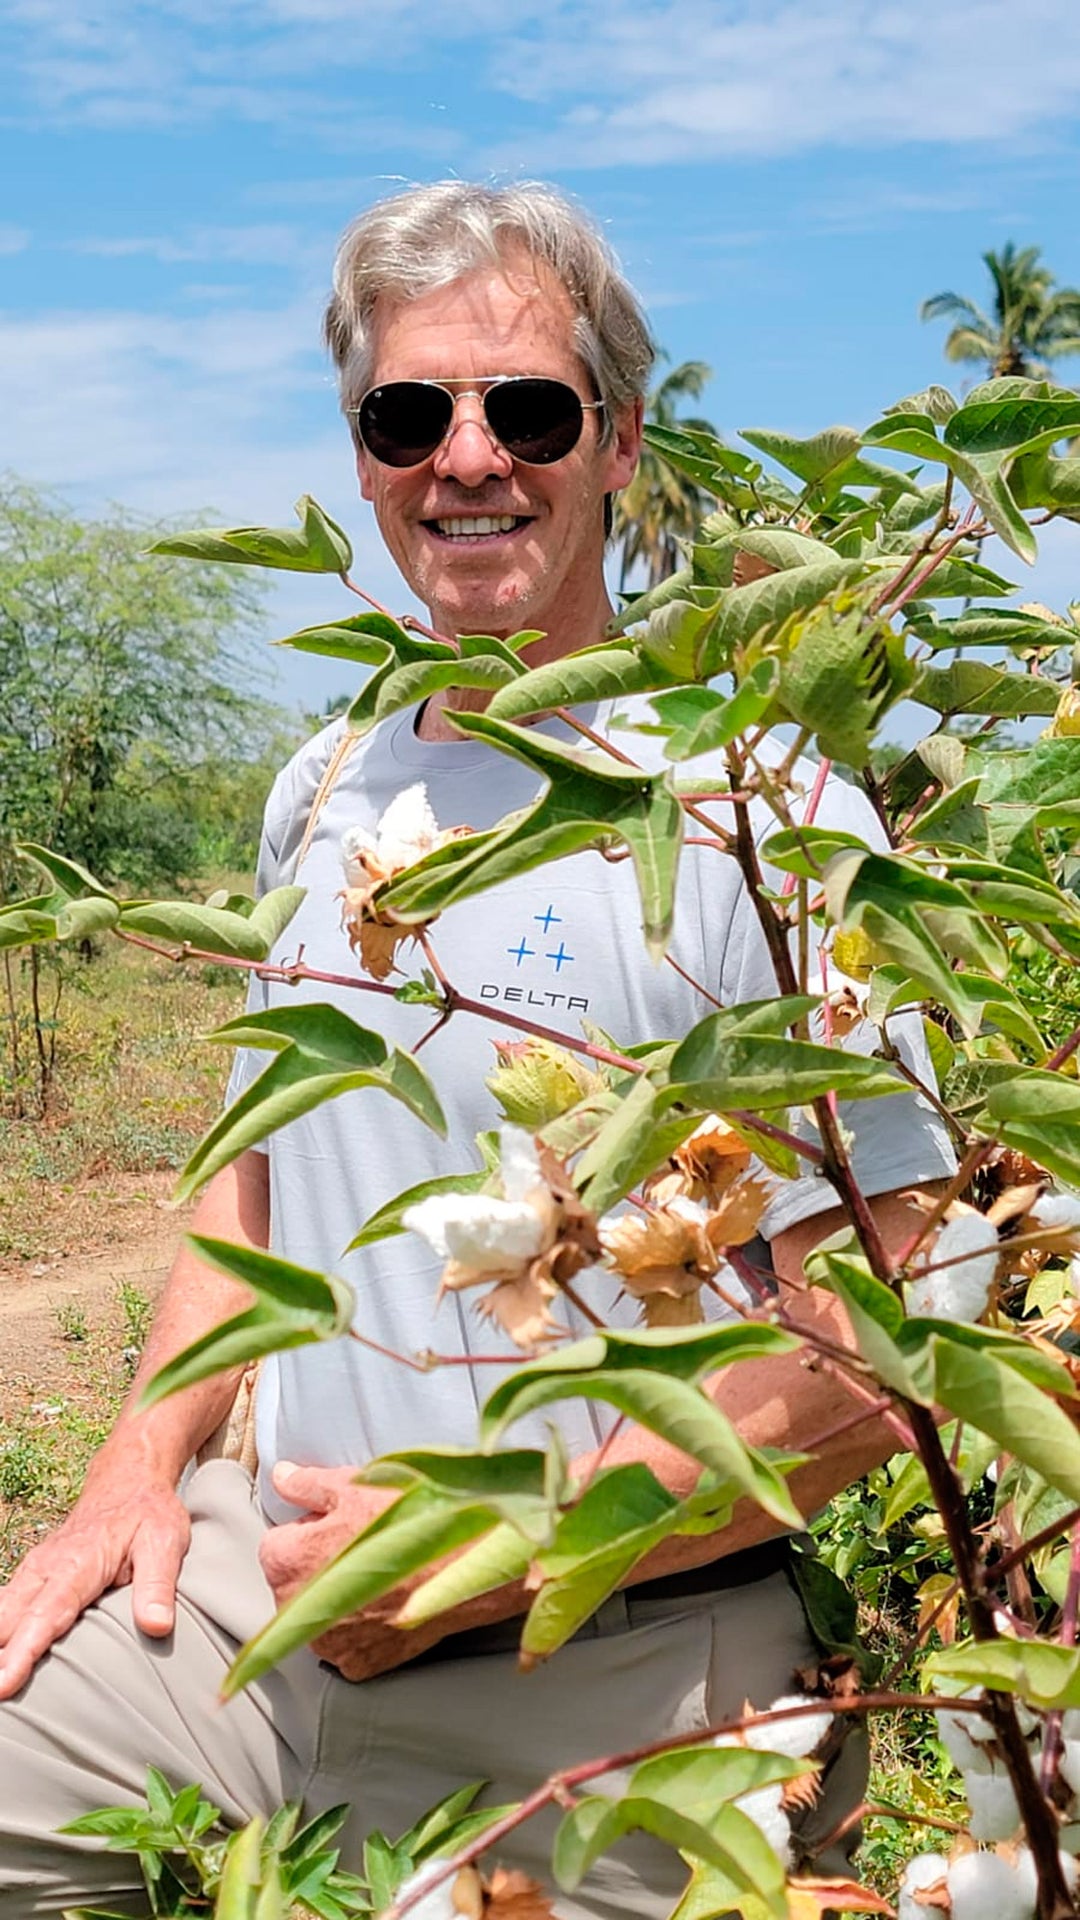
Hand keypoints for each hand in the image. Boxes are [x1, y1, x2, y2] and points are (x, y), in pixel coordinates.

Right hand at [0, 1458, 191, 1699]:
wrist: (128, 1480)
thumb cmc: (147, 1513)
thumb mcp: (165, 1541)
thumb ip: (158, 1585)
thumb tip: (157, 1626)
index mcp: (76, 1564)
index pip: (44, 1615)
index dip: (22, 1653)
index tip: (4, 1686)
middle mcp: (45, 1568)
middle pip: (8, 1620)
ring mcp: (34, 1572)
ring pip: (1, 1614)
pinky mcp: (32, 1577)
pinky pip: (4, 1607)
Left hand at [259, 1461, 429, 1678]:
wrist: (466, 1564)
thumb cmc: (410, 1519)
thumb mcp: (355, 1485)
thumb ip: (308, 1485)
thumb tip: (282, 1477)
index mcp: (288, 1560)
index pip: (277, 1542)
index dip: (310, 1528)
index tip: (338, 1522)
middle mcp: (298, 1609)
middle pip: (295, 1582)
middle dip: (320, 1565)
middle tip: (363, 1544)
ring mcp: (328, 1643)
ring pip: (321, 1615)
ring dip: (340, 1598)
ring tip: (380, 1571)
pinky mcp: (359, 1665)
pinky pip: (348, 1645)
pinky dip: (364, 1629)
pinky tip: (389, 1602)